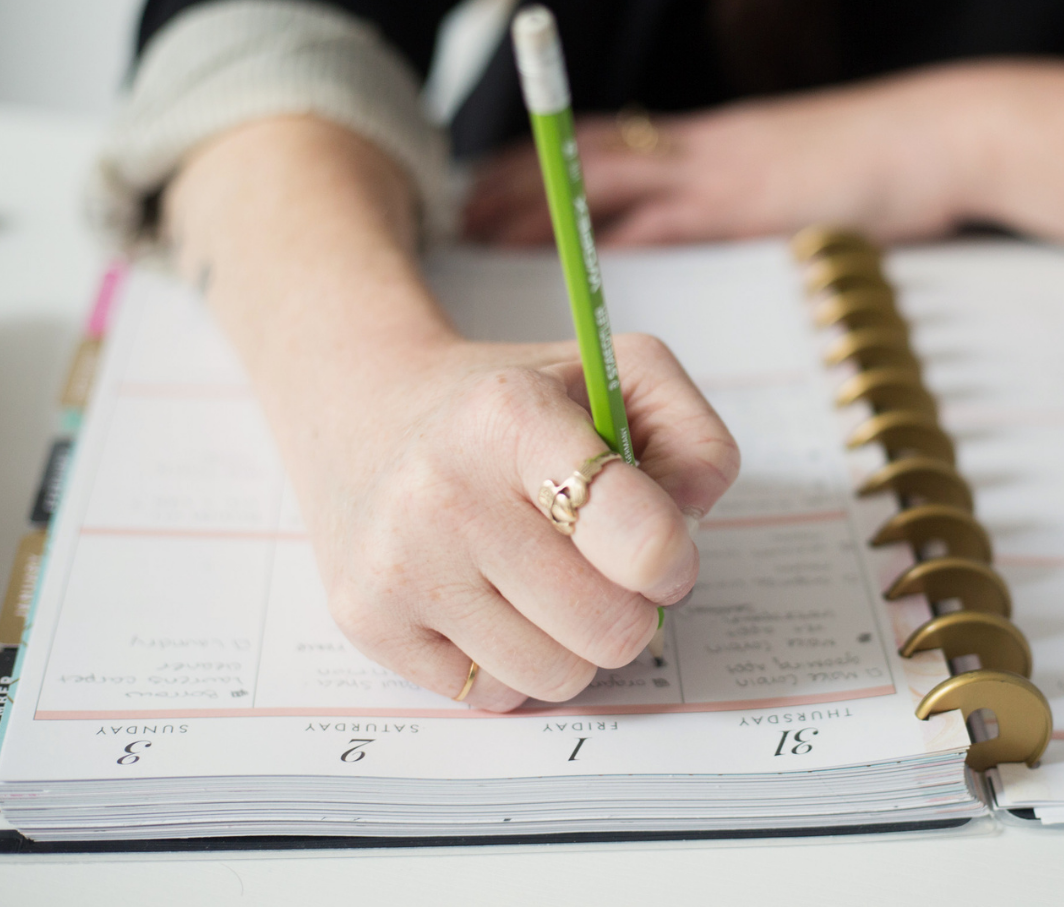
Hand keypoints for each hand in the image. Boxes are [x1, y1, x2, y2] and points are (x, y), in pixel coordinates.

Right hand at [307, 331, 737, 712]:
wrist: (366, 415)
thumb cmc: (504, 407)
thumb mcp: (612, 373)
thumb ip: (692, 439)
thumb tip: (689, 532)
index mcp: (511, 414)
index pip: (636, 534)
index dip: (673, 557)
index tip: (662, 551)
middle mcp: (444, 491)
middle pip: (610, 627)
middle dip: (627, 604)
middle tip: (595, 561)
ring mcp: (400, 565)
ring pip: (558, 676)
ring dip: (571, 639)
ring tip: (535, 575)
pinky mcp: (368, 622)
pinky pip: (497, 695)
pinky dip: (511, 658)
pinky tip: (483, 596)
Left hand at [465, 67, 992, 246]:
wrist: (927, 137)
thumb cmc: (854, 163)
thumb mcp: (766, 174)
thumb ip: (712, 198)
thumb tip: (661, 232)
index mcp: (696, 145)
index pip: (599, 148)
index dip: (539, 164)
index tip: (490, 186)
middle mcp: (692, 152)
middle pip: (583, 162)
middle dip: (519, 186)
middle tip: (462, 210)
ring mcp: (713, 173)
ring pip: (606, 182)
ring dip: (545, 208)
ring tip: (485, 229)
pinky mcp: (741, 201)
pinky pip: (664, 218)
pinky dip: (615, 236)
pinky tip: (571, 257)